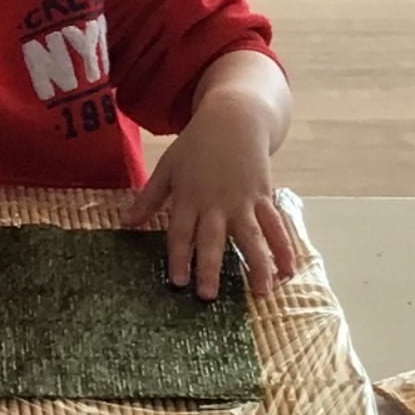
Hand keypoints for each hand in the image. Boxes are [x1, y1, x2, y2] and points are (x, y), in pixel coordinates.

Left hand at [128, 93, 296, 300]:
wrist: (234, 118)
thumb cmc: (196, 145)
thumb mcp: (168, 167)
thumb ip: (149, 198)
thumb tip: (125, 224)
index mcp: (189, 197)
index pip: (181, 233)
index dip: (179, 257)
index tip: (178, 282)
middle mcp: (216, 203)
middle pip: (213, 239)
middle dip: (211, 268)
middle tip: (209, 296)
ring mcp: (243, 201)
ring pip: (251, 236)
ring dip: (257, 264)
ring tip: (262, 293)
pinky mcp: (264, 196)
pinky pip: (275, 225)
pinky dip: (284, 247)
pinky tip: (289, 270)